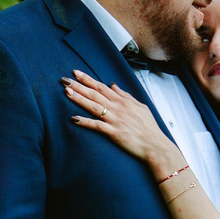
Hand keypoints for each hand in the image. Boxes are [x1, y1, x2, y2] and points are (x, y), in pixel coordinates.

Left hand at [64, 72, 181, 173]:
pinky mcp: (114, 133)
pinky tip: (74, 118)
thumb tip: (113, 85)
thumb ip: (125, 95)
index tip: (76, 73)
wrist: (155, 145)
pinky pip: (97, 126)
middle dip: (79, 86)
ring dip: (79, 99)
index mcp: (123, 101)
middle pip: (95, 94)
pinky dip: (85, 122)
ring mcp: (115, 120)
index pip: (102, 87)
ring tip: (67, 92)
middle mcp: (118, 108)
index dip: (88, 79)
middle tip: (65, 80)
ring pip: (94, 106)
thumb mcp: (139, 106)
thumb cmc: (148, 127)